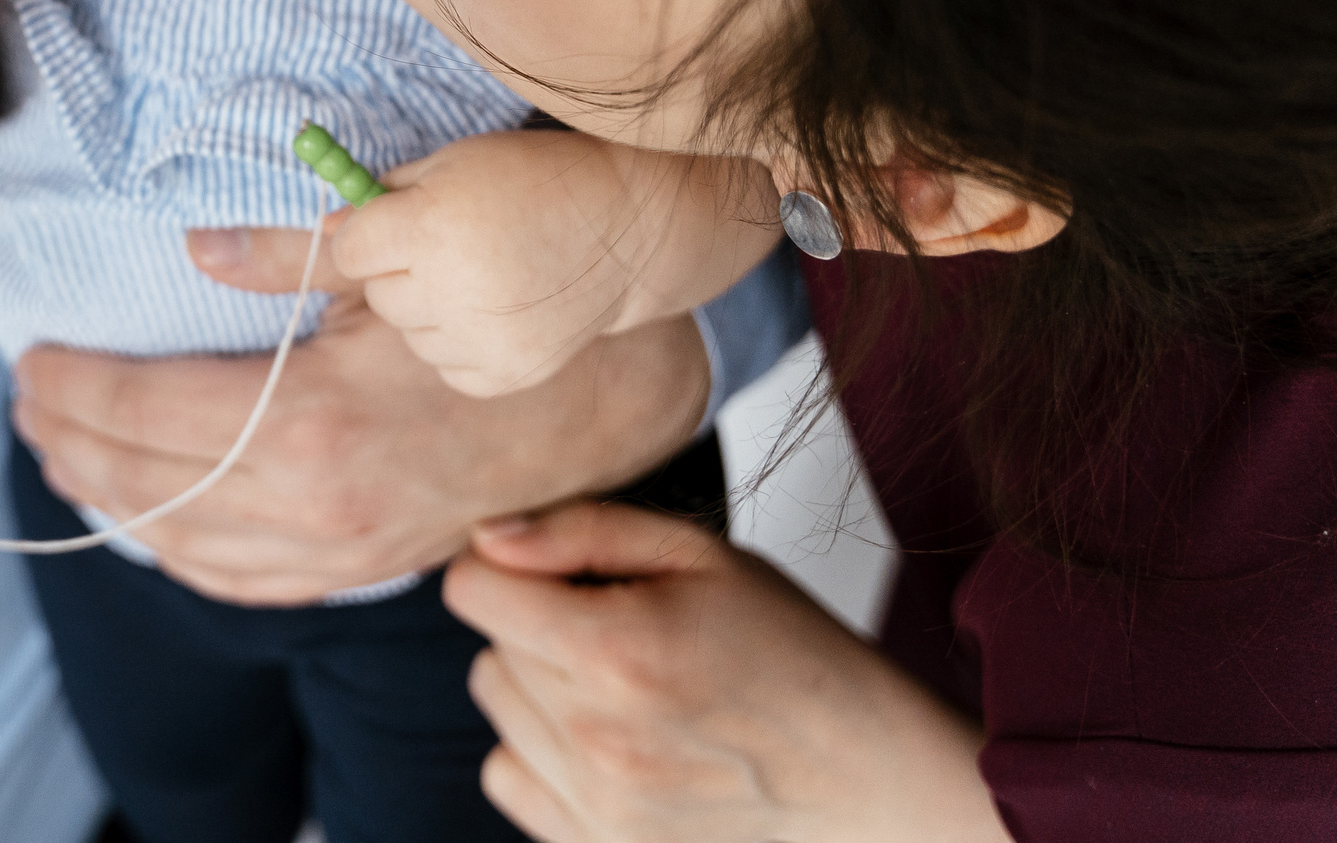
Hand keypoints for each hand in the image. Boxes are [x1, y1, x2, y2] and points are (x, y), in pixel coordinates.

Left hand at [11, 231, 710, 603]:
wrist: (604, 402)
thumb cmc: (494, 318)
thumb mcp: (391, 270)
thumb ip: (284, 257)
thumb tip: (191, 248)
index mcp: (309, 424)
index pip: (144, 412)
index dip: (72, 386)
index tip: (28, 358)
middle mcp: (313, 506)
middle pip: (146, 481)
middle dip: (67, 439)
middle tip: (24, 400)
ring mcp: (339, 553)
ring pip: (183, 543)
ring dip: (107, 500)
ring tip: (57, 455)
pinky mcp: (361, 571)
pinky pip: (244, 582)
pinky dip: (180, 555)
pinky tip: (147, 524)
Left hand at [318, 133, 783, 396]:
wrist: (627, 228)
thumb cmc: (528, 181)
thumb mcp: (442, 168)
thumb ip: (361, 208)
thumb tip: (255, 241)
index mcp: (433, 227)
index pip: (347, 248)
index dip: (368, 232)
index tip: (394, 222)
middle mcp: (454, 290)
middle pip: (376, 293)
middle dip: (395, 271)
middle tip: (450, 247)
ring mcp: (482, 341)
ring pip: (405, 332)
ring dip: (421, 310)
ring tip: (477, 277)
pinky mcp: (503, 376)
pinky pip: (441, 364)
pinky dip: (455, 343)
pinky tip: (497, 310)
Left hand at [445, 502, 1009, 842]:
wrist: (866, 773)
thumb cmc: (793, 651)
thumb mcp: (702, 555)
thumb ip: (580, 530)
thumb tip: (484, 536)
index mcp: (617, 650)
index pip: (469, 590)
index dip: (506, 564)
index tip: (556, 568)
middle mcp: (595, 738)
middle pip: (486, 647)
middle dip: (535, 621)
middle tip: (620, 624)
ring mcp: (596, 807)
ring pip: (496, 710)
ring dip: (538, 685)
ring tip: (623, 681)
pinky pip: (506, 775)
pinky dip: (540, 750)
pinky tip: (606, 734)